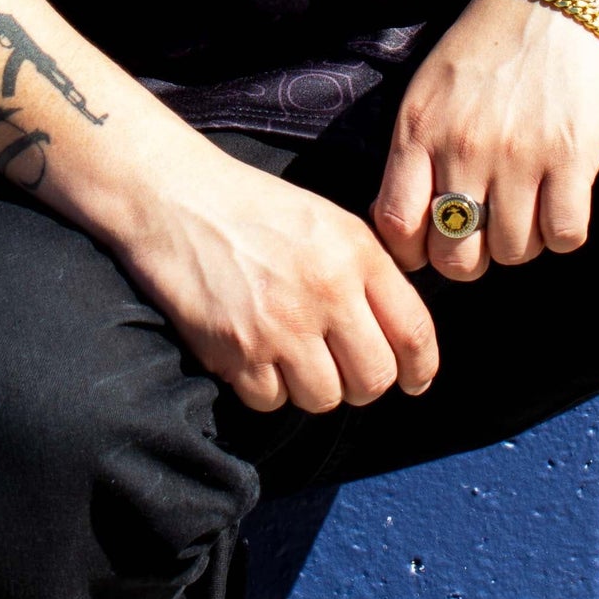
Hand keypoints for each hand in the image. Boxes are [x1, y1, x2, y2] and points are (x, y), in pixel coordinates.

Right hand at [117, 147, 439, 415]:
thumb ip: (370, 272)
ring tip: (293, 356)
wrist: (177, 198)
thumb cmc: (255, 208)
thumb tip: (404, 334)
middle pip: (374, 378)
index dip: (421, 368)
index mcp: (356, 255)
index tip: (414, 381)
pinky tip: (256, 355)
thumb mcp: (330, 222)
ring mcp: (280, 325)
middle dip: (364, 384)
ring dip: (313, 387)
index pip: (414, 332)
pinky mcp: (235, 350)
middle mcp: (326, 292)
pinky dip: (267, 388)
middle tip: (344, 371)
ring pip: (324, 398)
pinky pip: (271, 401)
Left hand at [372, 0, 598, 283]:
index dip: (413, 253)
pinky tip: (558, 204)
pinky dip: (562, 233)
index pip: (397, 225)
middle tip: (484, 237)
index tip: (430, 246)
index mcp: (420, 130)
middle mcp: (464, 147)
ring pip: (514, 252)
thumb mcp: (428, 91)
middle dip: (469, 260)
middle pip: (456, 255)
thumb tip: (401, 223)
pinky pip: (565, 235)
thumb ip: (412, 153)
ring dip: (521, 243)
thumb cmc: (487, 47)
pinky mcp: (572, 155)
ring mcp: (519, 154)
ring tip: (526, 209)